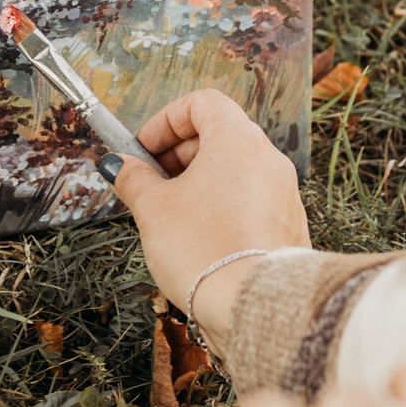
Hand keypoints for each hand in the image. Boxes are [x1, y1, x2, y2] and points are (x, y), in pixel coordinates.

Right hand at [112, 89, 307, 346]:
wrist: (252, 304)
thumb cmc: (204, 249)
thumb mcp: (153, 209)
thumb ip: (133, 179)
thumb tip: (118, 165)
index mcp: (238, 140)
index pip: (202, 102)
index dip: (165, 120)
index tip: (143, 149)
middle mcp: (268, 159)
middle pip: (219, 135)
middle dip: (177, 154)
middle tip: (149, 183)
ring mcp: (283, 193)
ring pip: (234, 171)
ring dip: (198, 182)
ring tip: (170, 215)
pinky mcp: (286, 225)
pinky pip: (249, 201)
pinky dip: (222, 206)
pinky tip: (198, 237)